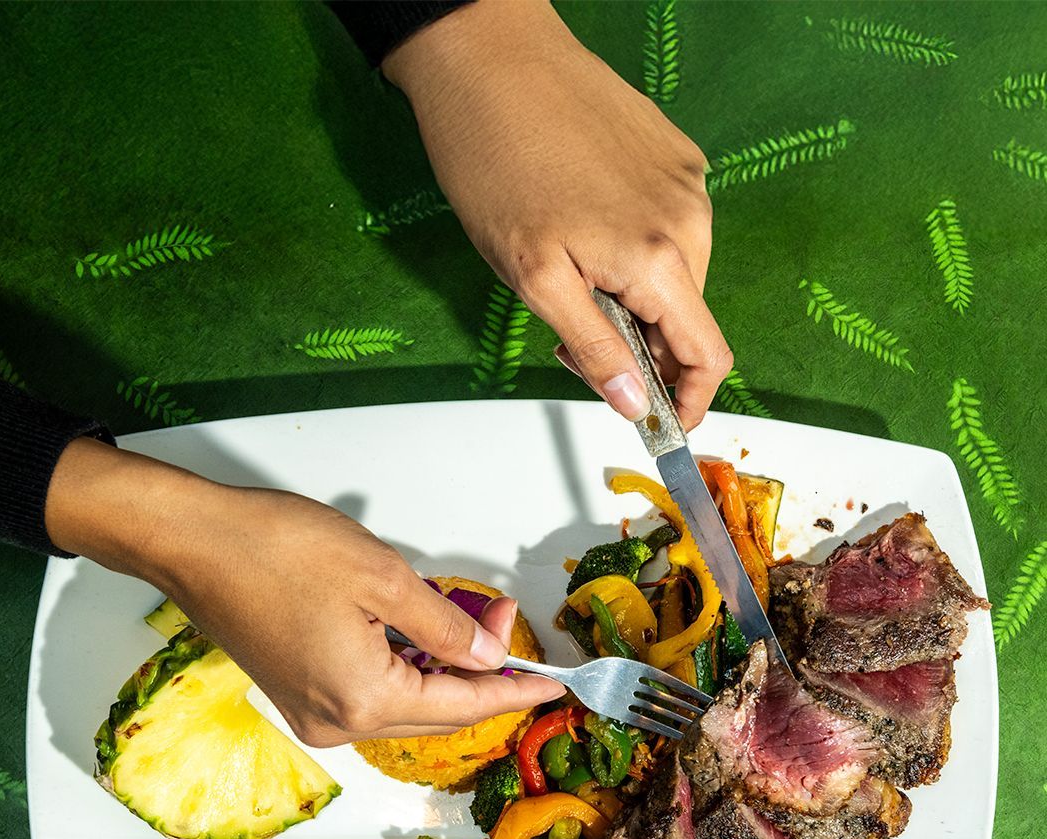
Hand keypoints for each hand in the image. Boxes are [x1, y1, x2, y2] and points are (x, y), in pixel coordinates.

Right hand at [46, 439, 562, 745]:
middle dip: (480, 671)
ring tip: (465, 615)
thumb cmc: (272, 549)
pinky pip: (371, 693)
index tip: (550, 682)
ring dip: (441, 667)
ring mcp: (313, 715)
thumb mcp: (382, 577)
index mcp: (361, 699)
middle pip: (436, 711)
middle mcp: (337, 723)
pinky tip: (420, 631)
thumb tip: (489, 657)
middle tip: (502, 619)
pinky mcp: (298, 696)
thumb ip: (445, 627)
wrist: (192, 542)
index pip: (463, 706)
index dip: (513, 690)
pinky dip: (404, 668)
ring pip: (405, 702)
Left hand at [385, 0, 731, 431]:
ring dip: (633, 303)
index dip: (686, 402)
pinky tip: (582, 235)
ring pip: (677, 279)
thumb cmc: (497, 162)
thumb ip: (593, 347)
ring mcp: (686, 183)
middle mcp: (691, 219)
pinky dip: (635, 258)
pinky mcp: (673, 156)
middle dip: (641, 351)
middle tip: (570, 342)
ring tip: (568, 279)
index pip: (706, 356)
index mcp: (661, 258)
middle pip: (689, 320)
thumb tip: (633, 403)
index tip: (658, 425)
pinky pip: (668, 232)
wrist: (489, 55)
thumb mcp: (534, 278)